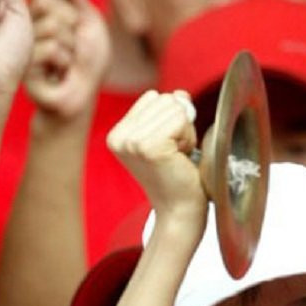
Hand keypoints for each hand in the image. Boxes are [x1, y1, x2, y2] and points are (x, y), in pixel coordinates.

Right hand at [25, 0, 110, 120]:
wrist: (81, 95)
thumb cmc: (88, 60)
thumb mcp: (89, 23)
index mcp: (45, 8)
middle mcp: (31, 22)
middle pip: (42, 1)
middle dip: (69, 18)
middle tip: (75, 36)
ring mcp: (26, 43)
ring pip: (50, 26)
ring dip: (71, 44)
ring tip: (69, 58)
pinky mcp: (25, 64)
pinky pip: (50, 49)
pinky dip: (66, 60)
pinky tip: (62, 71)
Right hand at [106, 90, 207, 234]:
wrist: (179, 211)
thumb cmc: (177, 175)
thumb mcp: (168, 136)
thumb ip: (171, 110)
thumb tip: (180, 94)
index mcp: (116, 134)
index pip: (153, 96)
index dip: (170, 118)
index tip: (168, 147)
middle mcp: (118, 137)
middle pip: (164, 99)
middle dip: (180, 123)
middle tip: (175, 153)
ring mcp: (131, 142)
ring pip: (174, 107)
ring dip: (185, 131)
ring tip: (177, 156)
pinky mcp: (149, 147)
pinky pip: (181, 119)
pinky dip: (188, 137)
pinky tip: (180, 158)